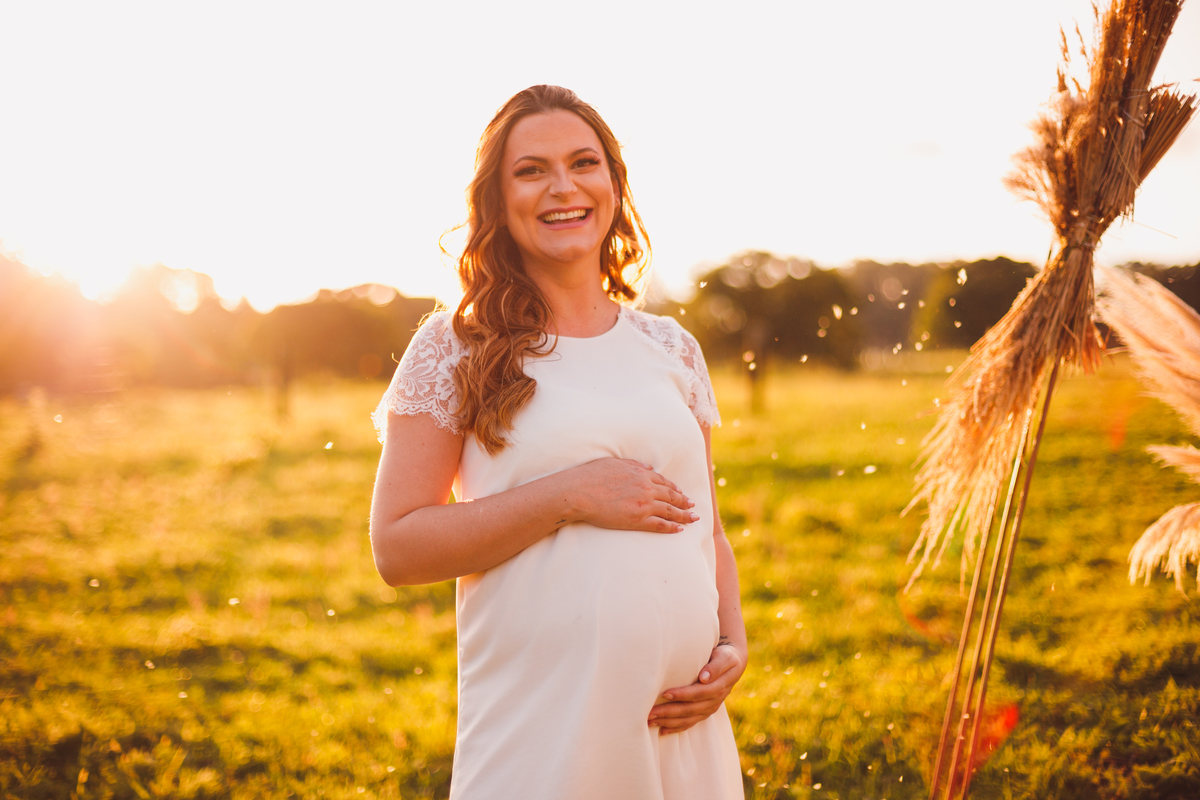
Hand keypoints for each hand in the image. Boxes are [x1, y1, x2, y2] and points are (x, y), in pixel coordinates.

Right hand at [566, 458, 697, 533]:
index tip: (681, 492)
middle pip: (671, 496)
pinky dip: (672, 527)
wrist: (579, 492)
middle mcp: (646, 488)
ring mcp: (643, 504)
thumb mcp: (614, 463)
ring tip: (694, 518)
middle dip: (684, 501)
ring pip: (670, 511)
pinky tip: (680, 530)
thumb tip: (649, 467)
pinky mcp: (637, 519)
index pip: (663, 481)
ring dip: (684, 515)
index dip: (674, 488)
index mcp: (641, 473)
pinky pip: (660, 524)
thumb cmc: (591, 476)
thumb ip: (634, 464)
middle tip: (693, 505)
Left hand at [648, 643, 745, 734]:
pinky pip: (690, 723)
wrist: (733, 664)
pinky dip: (676, 728)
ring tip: (650, 721)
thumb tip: (704, 677)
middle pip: (690, 709)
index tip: (664, 694)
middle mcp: (714, 701)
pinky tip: (662, 731)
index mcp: (719, 687)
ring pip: (688, 719)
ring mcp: (709, 709)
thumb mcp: (725, 657)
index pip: (699, 693)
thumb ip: (716, 666)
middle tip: (650, 713)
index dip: (682, 695)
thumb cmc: (725, 656)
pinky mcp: (704, 713)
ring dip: (669, 722)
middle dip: (669, 712)